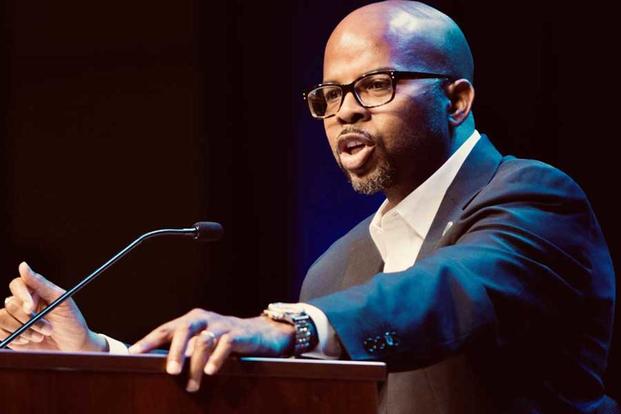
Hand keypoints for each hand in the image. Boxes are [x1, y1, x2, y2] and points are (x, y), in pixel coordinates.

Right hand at [0, 262, 106, 351]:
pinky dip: (13, 337)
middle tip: (47, 329)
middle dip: (29, 319)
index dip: (22, 295)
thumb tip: (22, 265)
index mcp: (35, 292)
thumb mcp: (60, 301)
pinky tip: (28, 341)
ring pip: (2, 318)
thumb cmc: (71, 322)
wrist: (72, 348)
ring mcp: (15, 319)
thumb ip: (41, 284)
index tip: (31, 309)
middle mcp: (22, 304)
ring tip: (40, 336)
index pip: (18, 285)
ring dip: (23, 330)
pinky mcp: (9, 334)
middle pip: (10, 303)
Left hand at [128, 308, 295, 391]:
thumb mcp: (199, 342)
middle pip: (184, 329)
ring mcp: (221, 325)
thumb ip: (181, 350)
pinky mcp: (237, 334)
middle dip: (175, 351)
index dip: (149, 340)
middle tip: (170, 372)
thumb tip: (151, 365)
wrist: (258, 334)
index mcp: (190, 320)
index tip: (133, 353)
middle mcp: (203, 318)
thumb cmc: (221, 340)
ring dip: (196, 365)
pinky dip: (217, 358)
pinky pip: (225, 344)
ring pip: (204, 341)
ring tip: (192, 386)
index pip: (165, 329)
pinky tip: (211, 371)